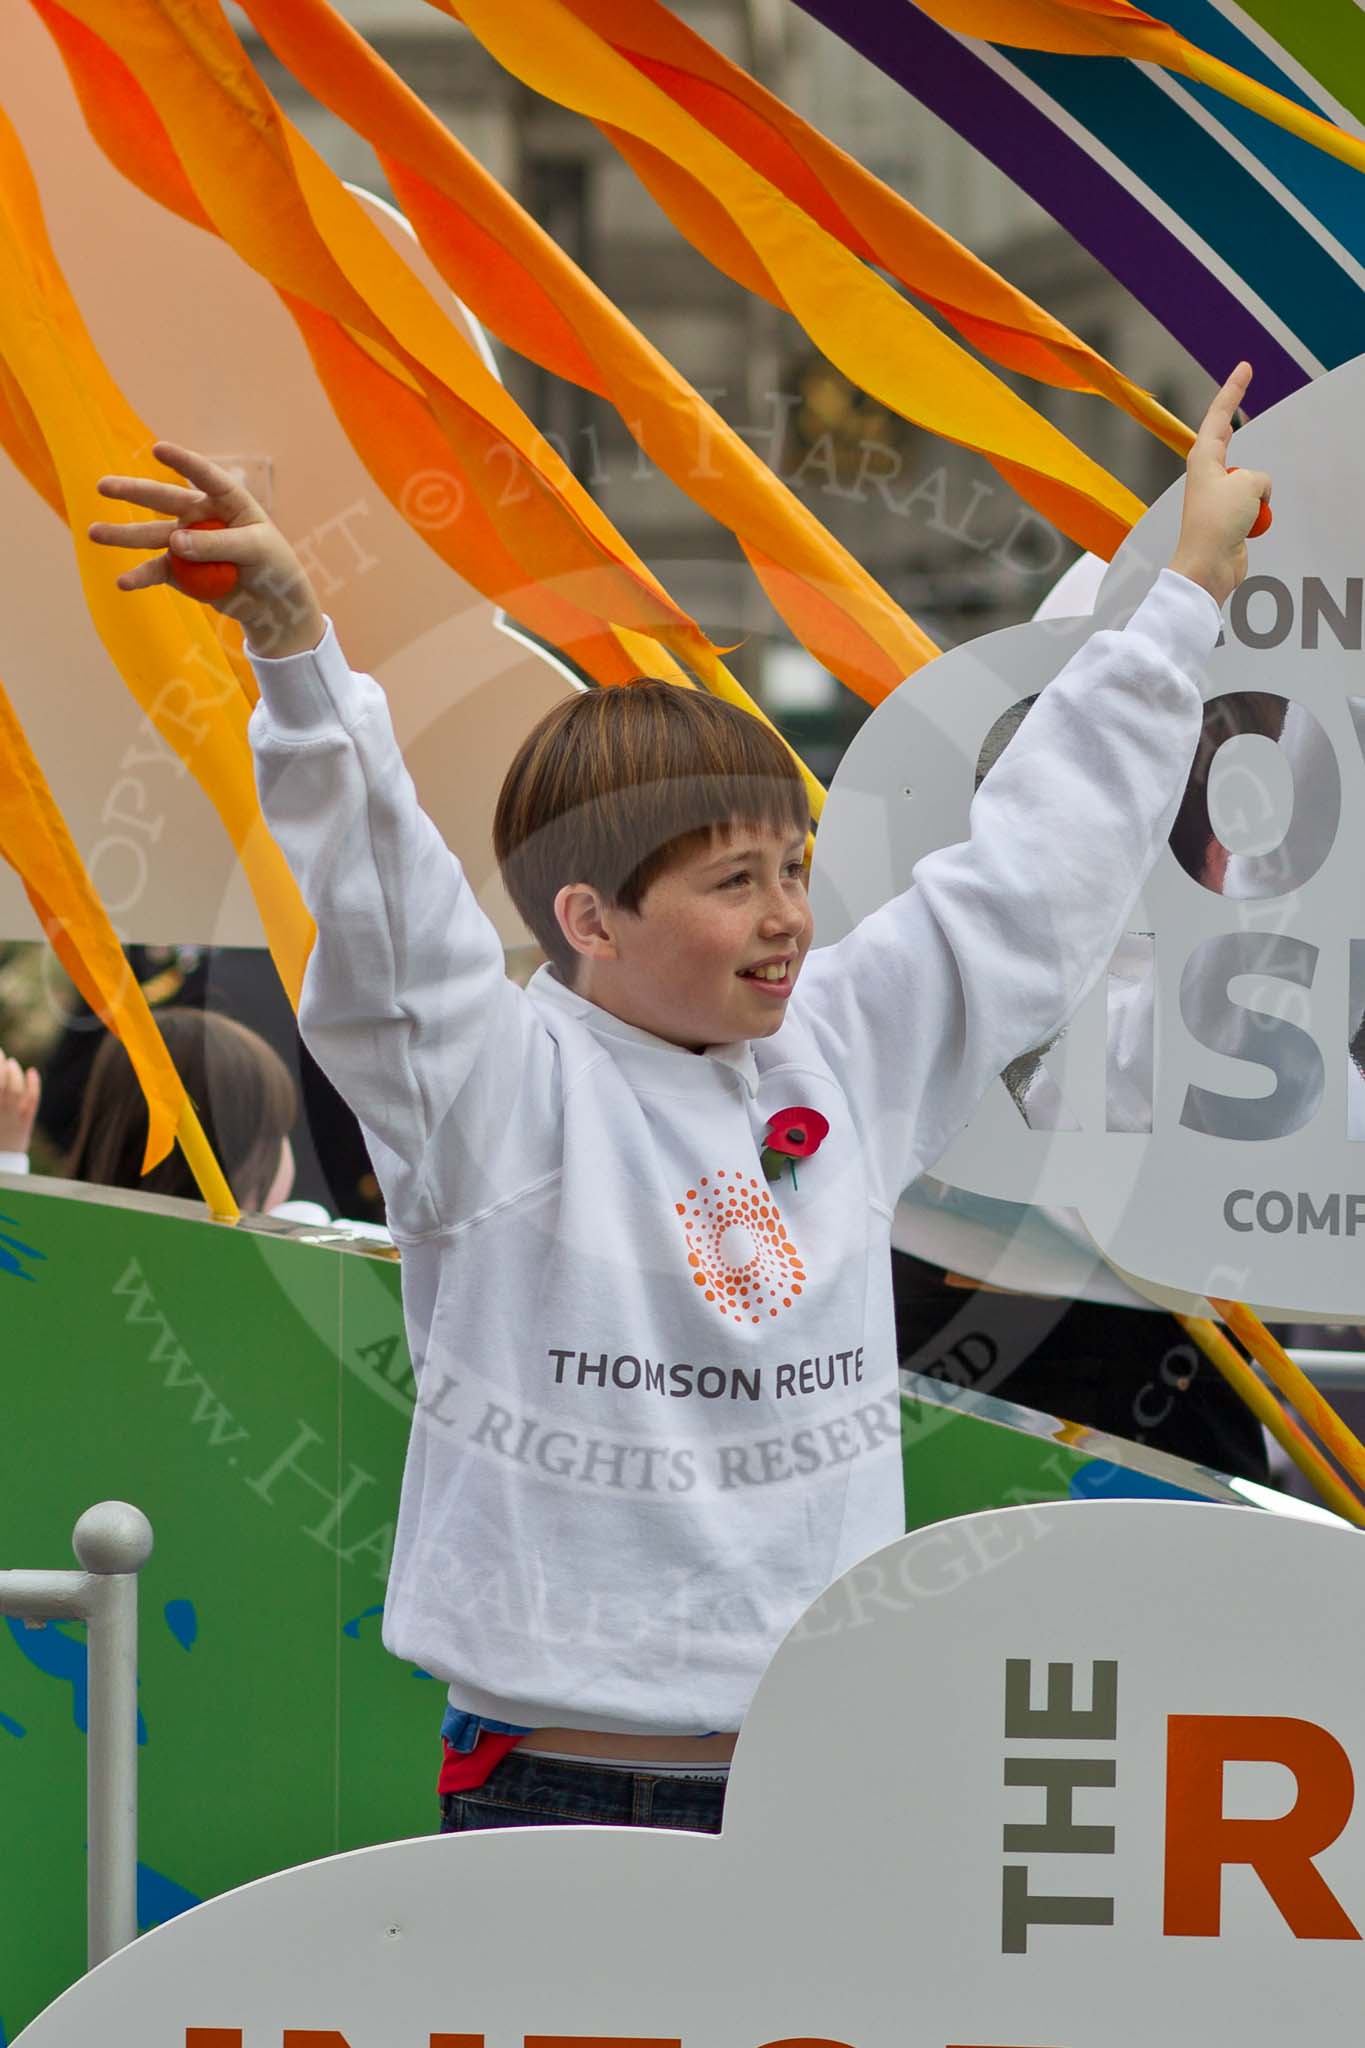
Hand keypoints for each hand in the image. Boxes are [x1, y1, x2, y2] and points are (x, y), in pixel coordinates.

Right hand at [0, 1053, 39, 1155]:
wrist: (0, 1167)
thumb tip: (2, 1080)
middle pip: (1, 1084)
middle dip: (0, 1065)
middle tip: (0, 1053)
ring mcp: (11, 1120)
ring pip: (16, 1091)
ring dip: (15, 1073)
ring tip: (11, 1062)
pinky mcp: (25, 1126)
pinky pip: (32, 1102)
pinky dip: (34, 1085)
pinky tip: (32, 1072)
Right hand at [89, 442, 325, 658]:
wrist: (272, 604)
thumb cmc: (273, 566)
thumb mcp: (256, 551)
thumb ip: (217, 544)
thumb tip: (174, 541)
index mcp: (227, 500)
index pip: (205, 476)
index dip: (183, 463)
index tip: (159, 450)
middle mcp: (200, 515)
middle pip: (163, 500)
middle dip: (133, 492)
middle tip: (102, 486)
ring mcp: (186, 542)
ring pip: (150, 535)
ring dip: (122, 536)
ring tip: (93, 533)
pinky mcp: (179, 570)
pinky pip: (156, 571)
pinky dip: (140, 577)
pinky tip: (123, 582)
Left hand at [1167, 363, 1271, 607]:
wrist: (1208, 565)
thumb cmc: (1217, 523)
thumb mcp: (1248, 484)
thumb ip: (1258, 477)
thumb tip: (1257, 493)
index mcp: (1203, 459)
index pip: (1220, 416)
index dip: (1233, 390)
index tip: (1244, 369)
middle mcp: (1208, 474)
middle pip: (1229, 439)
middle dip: (1237, 421)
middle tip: (1243, 385)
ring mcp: (1218, 495)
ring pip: (1251, 480)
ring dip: (1257, 495)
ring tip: (1242, 514)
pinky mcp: (1229, 516)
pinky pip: (1255, 504)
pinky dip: (1258, 514)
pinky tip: (1246, 528)